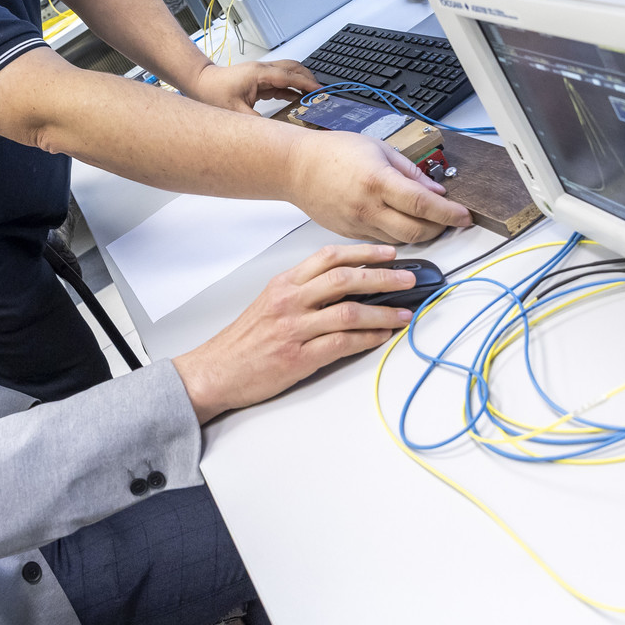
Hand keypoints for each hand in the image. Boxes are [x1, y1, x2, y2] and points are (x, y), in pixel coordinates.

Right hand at [172, 244, 414, 422]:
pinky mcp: (298, 357)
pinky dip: (367, 339)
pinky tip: (382, 337)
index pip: (328, 257)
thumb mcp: (269, 304)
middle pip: (344, 279)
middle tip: (408, 279)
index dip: (362, 253)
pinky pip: (341, 344)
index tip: (388, 254)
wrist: (215, 371)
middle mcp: (289, 301)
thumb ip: (303, 293)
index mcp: (283, 284)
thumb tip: (346, 288)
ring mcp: (294, 329)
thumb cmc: (244, 341)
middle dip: (383, 277)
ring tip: (404, 313)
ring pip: (348, 312)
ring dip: (383, 312)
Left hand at [186, 60, 319, 113]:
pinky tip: (296, 100)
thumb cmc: (213, 92)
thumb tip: (274, 131)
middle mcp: (263, 70)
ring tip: (312, 98)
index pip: (289, 76)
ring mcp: (261, 73)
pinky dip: (291, 89)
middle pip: (294, 69)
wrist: (200, 82)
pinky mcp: (259, 80)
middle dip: (309, 79)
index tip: (319, 92)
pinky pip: (280, 82)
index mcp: (259, 74)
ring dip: (301, 83)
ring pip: (288, 74)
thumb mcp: (236, 112)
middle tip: (320, 94)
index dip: (307, 84)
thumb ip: (256, 123)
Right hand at [287, 130, 472, 243]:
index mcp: (377, 181)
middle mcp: (368, 207)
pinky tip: (400, 222)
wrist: (297, 168)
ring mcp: (358, 224)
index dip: (450, 213)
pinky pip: (382, 242)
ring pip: (401, 241)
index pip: (423, 204)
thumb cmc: (333, 153)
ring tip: (425, 220)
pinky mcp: (350, 235)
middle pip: (416, 232)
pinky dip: (398, 235)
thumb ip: (410, 171)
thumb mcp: (379, 149)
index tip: (464, 215)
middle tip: (449, 220)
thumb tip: (436, 190)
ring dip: (420, 234)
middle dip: (440, 229)